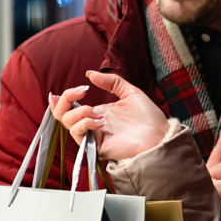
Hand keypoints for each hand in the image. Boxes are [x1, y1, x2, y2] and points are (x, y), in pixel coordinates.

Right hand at [52, 71, 169, 160]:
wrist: (159, 135)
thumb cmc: (148, 117)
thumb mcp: (129, 92)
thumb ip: (111, 82)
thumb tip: (89, 74)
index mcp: (97, 112)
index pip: (69, 105)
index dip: (65, 96)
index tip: (81, 88)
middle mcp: (92, 123)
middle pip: (61, 114)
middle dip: (65, 100)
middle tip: (81, 92)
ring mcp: (93, 135)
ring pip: (67, 124)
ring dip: (79, 112)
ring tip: (97, 112)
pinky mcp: (96, 146)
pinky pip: (78, 135)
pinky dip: (85, 124)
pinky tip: (100, 122)